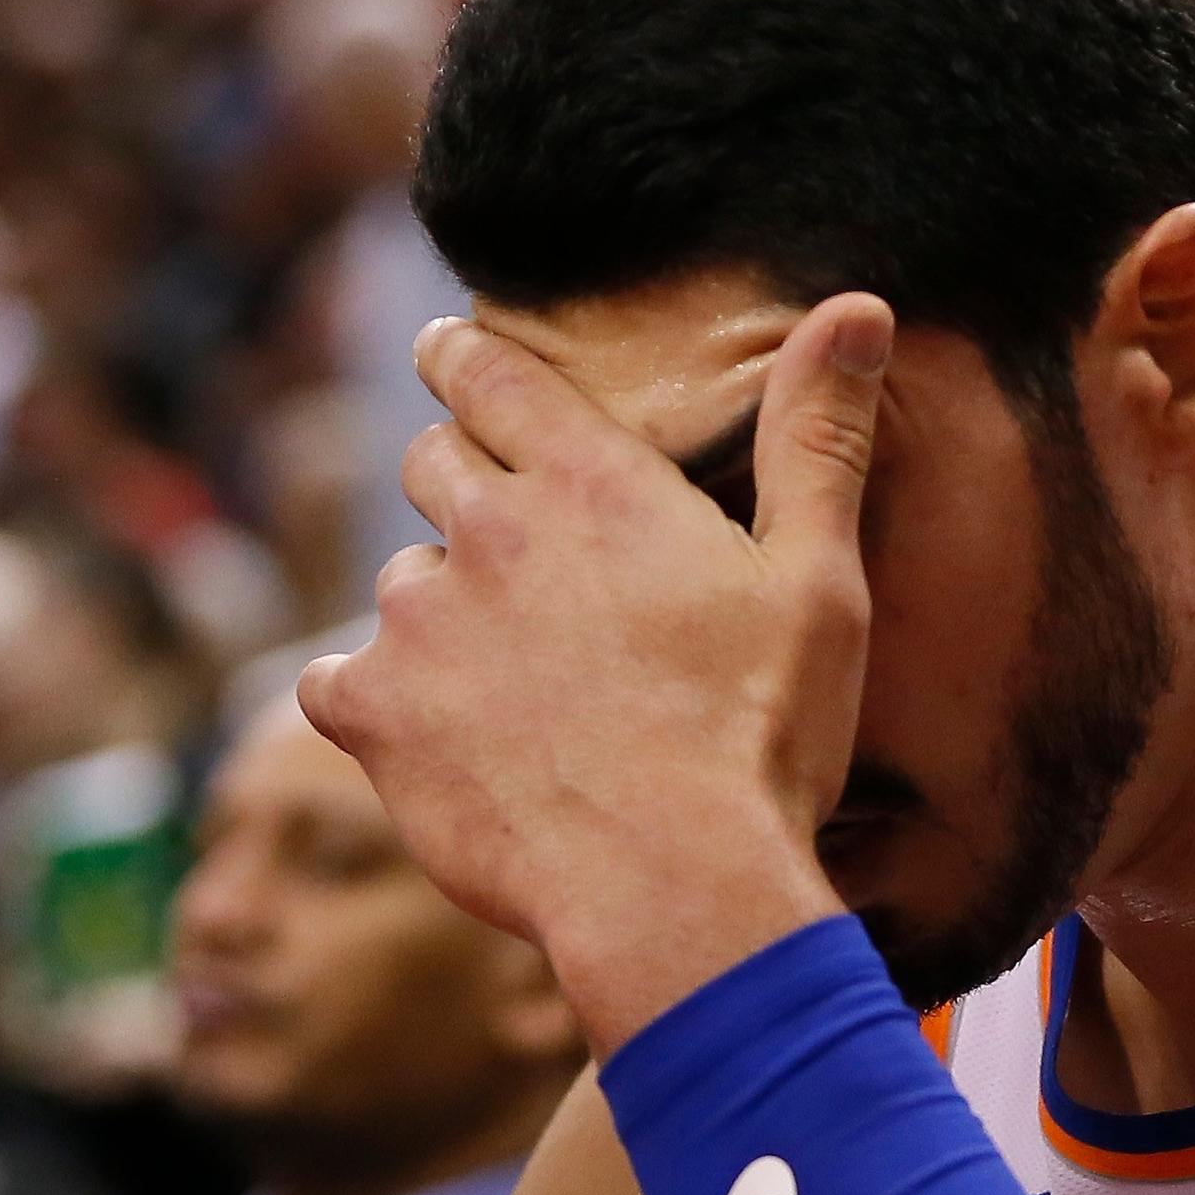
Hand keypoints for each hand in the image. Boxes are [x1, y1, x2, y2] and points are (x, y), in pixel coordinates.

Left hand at [301, 296, 895, 1049]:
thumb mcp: (817, 580)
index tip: (441, 352)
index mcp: (592, 481)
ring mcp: (418, 619)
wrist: (675, 886)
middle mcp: (488, 527)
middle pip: (432, 465)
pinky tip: (434, 742)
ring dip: (438, 613)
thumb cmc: (760, 736)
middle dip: (460, 488)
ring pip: (399, 582)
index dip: (460, 358)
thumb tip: (858, 308)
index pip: (489, 372)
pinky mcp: (373, 711)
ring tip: (506, 682)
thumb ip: (817, 437)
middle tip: (506, 551)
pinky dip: (373, 701)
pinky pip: (336, 681)